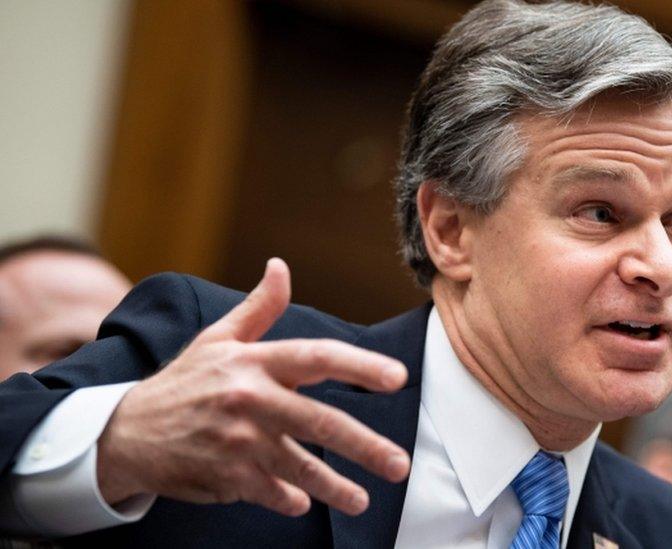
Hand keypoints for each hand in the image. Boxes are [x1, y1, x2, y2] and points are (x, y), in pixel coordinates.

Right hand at [95, 258, 409, 516]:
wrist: (125, 433)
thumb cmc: (184, 383)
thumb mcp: (217, 339)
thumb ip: (259, 308)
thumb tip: (281, 266)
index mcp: (254, 362)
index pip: (317, 358)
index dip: (360, 365)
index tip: (397, 377)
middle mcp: (250, 400)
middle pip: (320, 423)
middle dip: (366, 446)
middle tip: (399, 464)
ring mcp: (238, 442)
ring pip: (301, 468)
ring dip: (337, 488)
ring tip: (363, 500)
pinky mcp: (226, 476)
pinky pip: (271, 492)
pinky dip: (290, 500)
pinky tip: (305, 503)